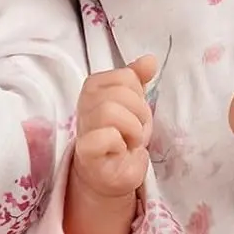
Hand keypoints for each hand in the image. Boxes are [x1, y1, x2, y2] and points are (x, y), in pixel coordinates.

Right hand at [71, 55, 155, 200]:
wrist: (113, 173)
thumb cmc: (122, 137)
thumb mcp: (134, 105)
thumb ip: (138, 81)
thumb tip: (150, 60)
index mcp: (95, 88)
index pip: (124, 76)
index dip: (138, 95)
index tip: (135, 114)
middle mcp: (84, 104)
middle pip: (119, 93)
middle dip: (139, 114)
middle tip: (135, 131)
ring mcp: (83, 127)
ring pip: (110, 111)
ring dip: (132, 130)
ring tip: (129, 142)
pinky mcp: (85, 151)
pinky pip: (106, 136)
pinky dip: (120, 144)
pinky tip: (120, 152)